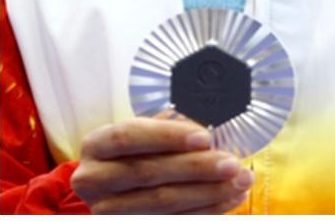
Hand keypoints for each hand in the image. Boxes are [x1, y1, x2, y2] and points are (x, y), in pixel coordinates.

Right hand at [70, 118, 253, 213]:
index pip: (127, 137)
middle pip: (147, 172)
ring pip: (163, 203)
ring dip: (208, 192)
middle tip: (231, 163)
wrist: (112, 193)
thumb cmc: (130, 158)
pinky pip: (173, 220)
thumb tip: (205, 124)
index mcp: (95, 146)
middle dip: (195, 167)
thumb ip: (164, 129)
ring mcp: (109, 209)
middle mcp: (95, 179)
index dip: (166, 136)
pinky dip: (206, 210)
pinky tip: (228, 198)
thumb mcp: (138, 138)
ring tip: (239, 181)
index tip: (204, 137)